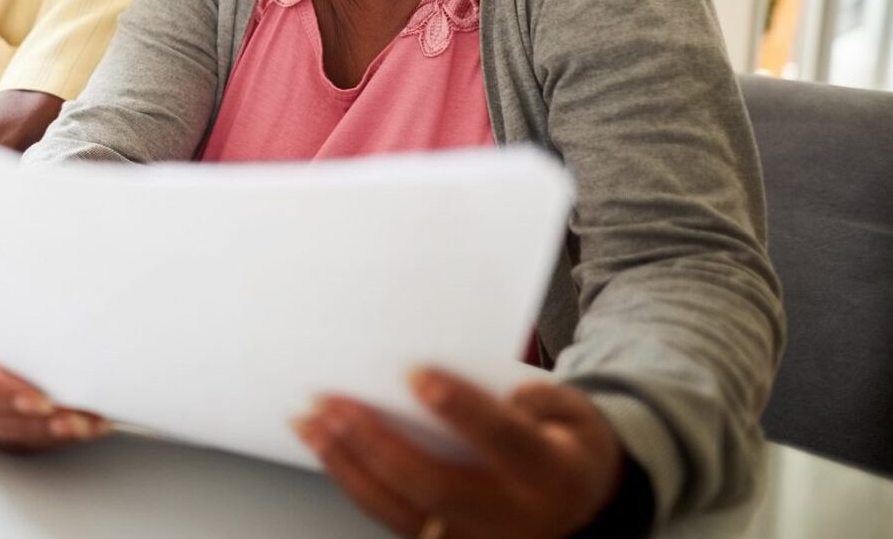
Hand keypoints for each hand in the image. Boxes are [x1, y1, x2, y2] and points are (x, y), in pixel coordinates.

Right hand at [0, 300, 108, 451]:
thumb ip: (18, 315)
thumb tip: (66, 325)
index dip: (3, 391)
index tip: (43, 401)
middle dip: (31, 423)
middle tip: (73, 421)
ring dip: (44, 434)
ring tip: (83, 427)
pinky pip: (8, 441)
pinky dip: (46, 438)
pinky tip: (75, 430)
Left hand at [294, 369, 622, 538]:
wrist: (581, 505)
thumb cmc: (564, 444)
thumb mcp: (571, 412)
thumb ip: (536, 397)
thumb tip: (483, 388)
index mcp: (550, 475)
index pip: (502, 442)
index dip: (460, 409)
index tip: (416, 374)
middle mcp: (512, 519)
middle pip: (435, 484)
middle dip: (376, 442)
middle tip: (332, 402)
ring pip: (401, 509)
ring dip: (348, 464)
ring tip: (310, 422)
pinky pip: (392, 517)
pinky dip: (353, 482)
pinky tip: (327, 449)